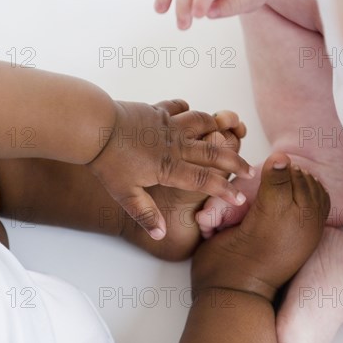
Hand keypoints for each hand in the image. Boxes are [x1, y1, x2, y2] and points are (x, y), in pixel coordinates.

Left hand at [88, 100, 251, 239]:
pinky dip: (187, 109)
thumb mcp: (125, 195)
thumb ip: (145, 215)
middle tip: (249, 170)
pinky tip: (189, 114)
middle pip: (213, 152)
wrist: (93, 127)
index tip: (239, 198)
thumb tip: (161, 235)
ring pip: (202, 123)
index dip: (224, 190)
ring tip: (226, 135)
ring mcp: (168, 125)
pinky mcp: (157, 111)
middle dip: (235, 162)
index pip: (205, 181)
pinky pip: (178, 107)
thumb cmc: (108, 162)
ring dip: (217, 129)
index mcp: (169, 167)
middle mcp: (175, 145)